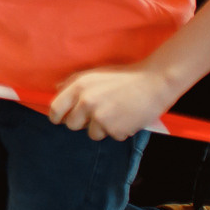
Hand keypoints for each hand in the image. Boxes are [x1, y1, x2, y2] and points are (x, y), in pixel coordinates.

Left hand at [49, 63, 179, 140]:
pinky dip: (119, 131)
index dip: (56, 116)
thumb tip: (56, 88)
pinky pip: (111, 136)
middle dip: (82, 123)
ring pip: (92, 133)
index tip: (60, 119)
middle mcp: (86, 102)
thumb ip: (73, 81)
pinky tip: (127, 118)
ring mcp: (100, 117)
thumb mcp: (95, 73)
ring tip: (116, 114)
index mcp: (79, 86)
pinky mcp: (115, 129)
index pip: (55, 108)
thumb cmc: (124, 77)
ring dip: (102, 128)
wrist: (154, 82)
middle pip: (71, 124)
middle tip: (98, 115)